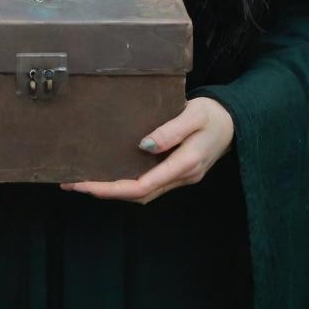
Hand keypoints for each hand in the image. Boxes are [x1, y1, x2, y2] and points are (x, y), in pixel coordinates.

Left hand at [59, 97, 234, 203]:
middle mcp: (181, 177)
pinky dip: (127, 184)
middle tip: (73, 184)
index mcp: (184, 164)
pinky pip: (148, 184)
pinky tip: (111, 176)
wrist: (234, 121)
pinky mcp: (177, 172)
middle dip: (105, 191)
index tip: (87, 184)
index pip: (143, 185)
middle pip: (138, 194)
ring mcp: (180, 178)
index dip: (112, 188)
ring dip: (114, 190)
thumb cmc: (213, 114)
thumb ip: (170, 130)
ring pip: (142, 193)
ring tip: (84, 181)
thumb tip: (144, 145)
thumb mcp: (193, 114)